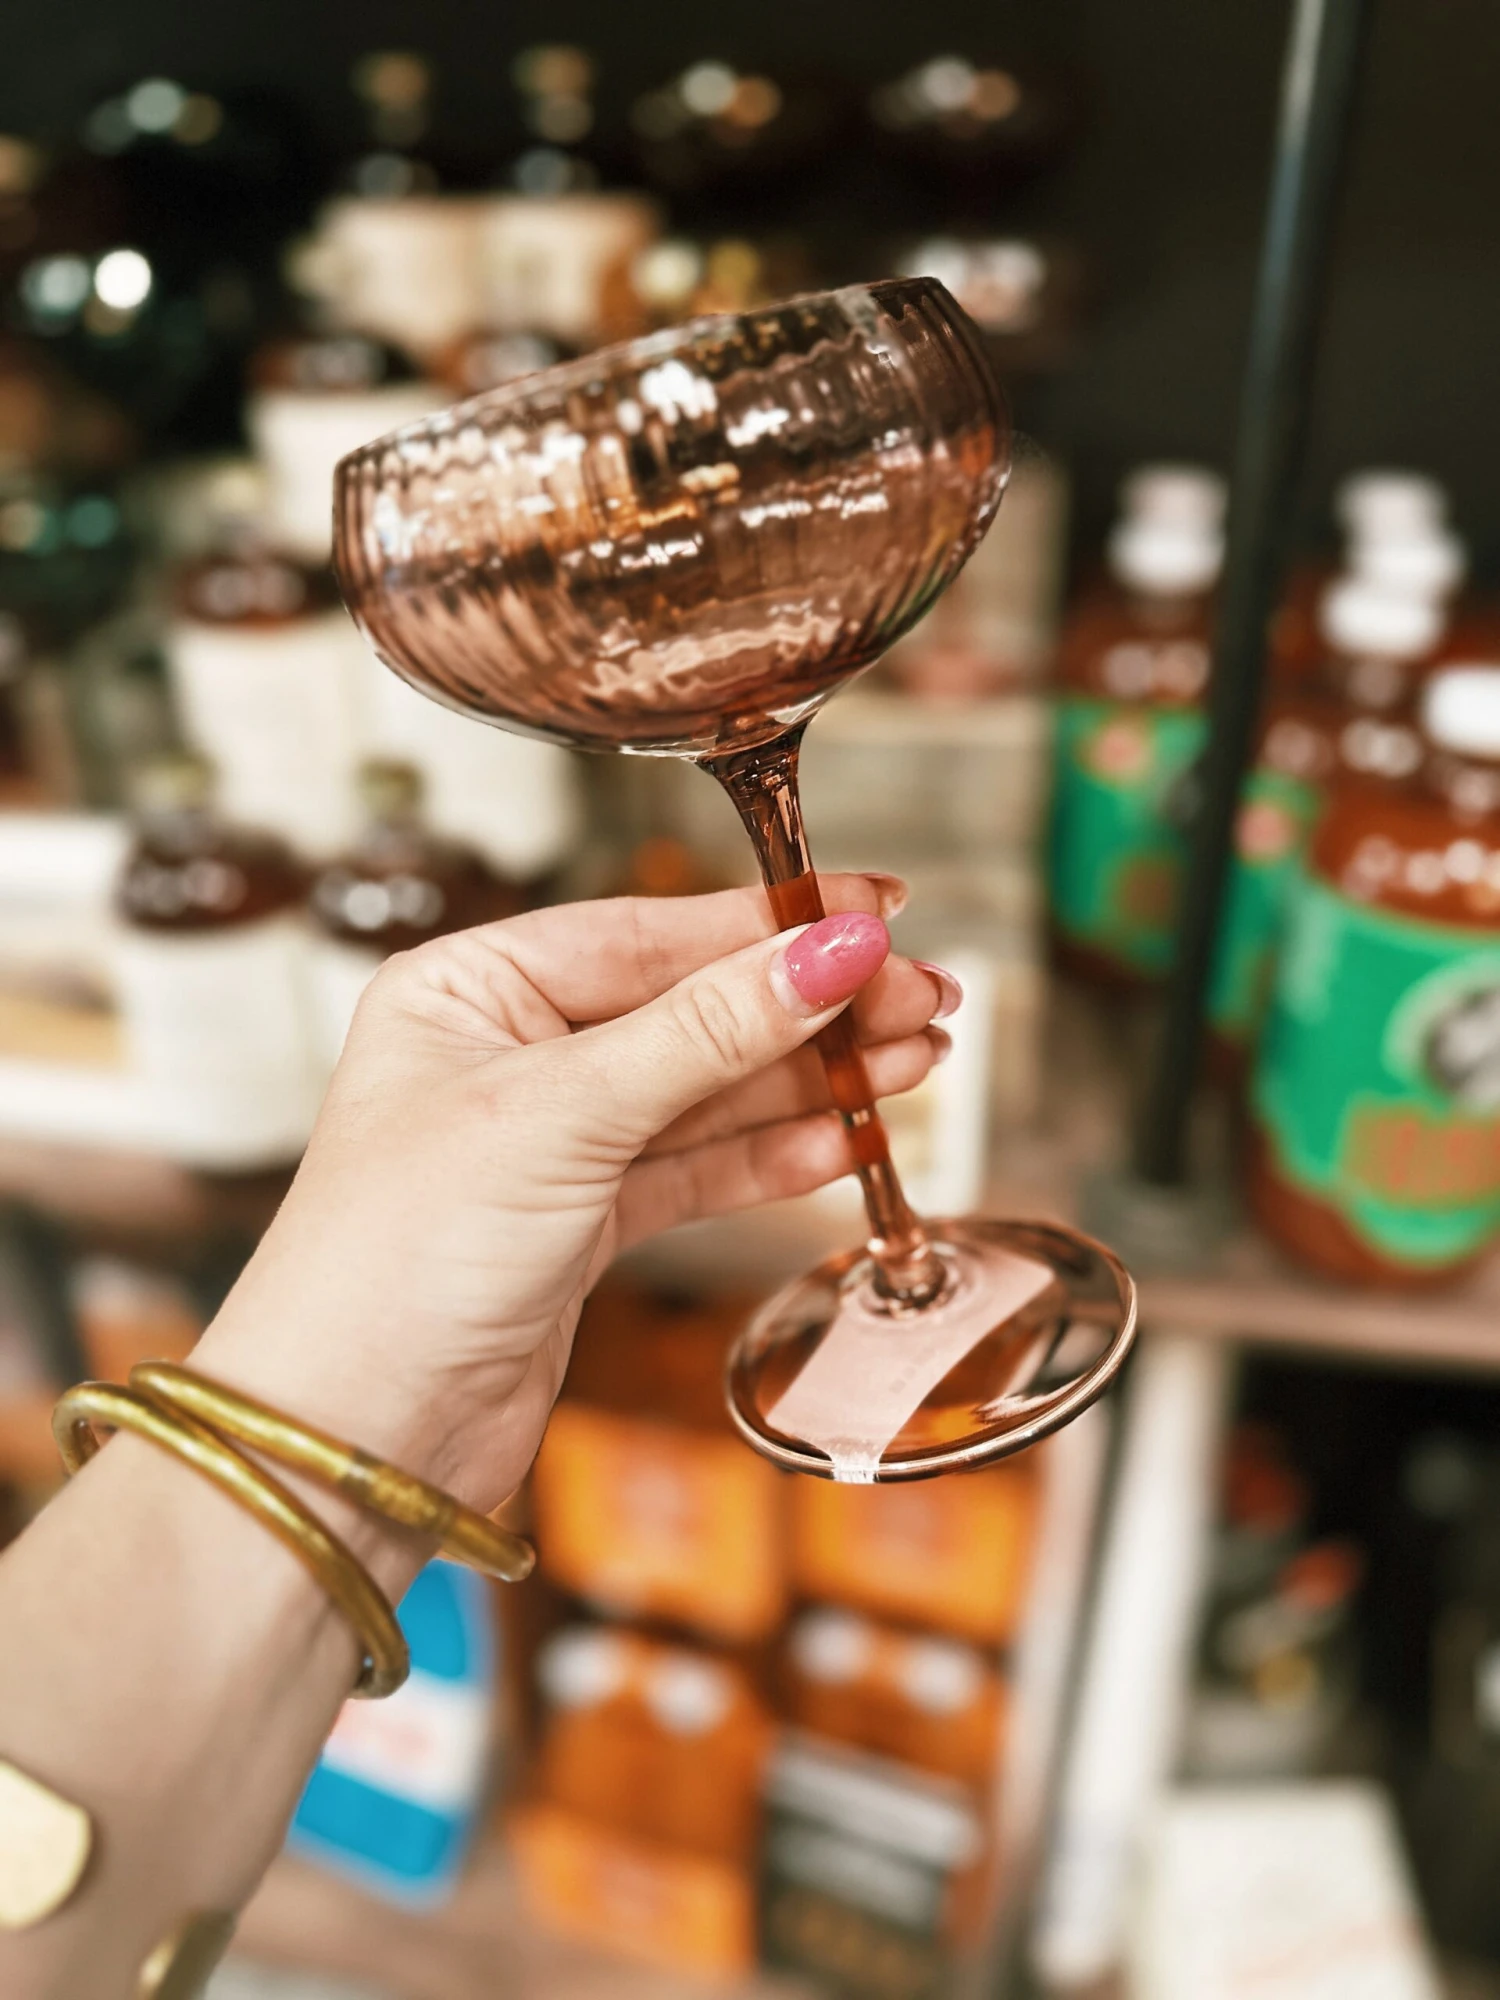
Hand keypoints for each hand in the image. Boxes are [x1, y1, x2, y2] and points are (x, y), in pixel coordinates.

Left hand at [196, 877, 952, 1510]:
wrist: (354, 1441)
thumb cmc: (397, 1260)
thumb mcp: (563, 1115)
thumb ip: (709, 1031)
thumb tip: (830, 949)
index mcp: (470, 988)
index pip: (649, 932)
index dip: (772, 926)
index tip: (878, 916)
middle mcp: (508, 1053)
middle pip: (693, 1008)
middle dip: (811, 1008)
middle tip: (925, 1000)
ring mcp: (549, 1141)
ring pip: (709, 1091)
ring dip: (814, 1080)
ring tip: (916, 1061)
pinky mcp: (582, 1224)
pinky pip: (700, 1170)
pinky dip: (776, 1156)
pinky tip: (851, 1137)